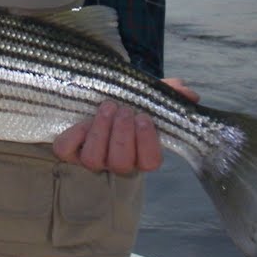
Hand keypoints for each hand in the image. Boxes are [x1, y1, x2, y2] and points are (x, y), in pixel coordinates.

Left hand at [52, 79, 196, 174]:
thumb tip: (189, 94)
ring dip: (102, 132)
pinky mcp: (68, 151)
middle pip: (121, 163)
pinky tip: (83, 120)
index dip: (147, 142)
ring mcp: (91, 158)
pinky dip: (74, 135)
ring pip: (94, 159)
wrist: (95, 99)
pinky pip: (66, 151)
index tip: (144, 117)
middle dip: (123, 135)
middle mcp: (116, 161)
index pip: (150, 162)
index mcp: (140, 153)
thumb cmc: (127, 103)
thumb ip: (168, 95)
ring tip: (107, 107)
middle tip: (123, 110)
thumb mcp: (147, 96)